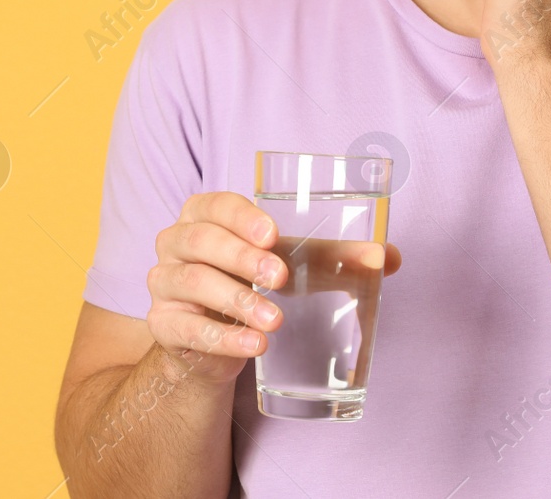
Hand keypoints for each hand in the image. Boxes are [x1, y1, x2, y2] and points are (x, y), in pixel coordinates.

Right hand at [146, 192, 401, 386]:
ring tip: (274, 321)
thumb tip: (388, 258)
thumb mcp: (289, 265)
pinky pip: (186, 328)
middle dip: (242, 258)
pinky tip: (254, 346)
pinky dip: (222, 338)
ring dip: (236, 301)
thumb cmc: (252, 284)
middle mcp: (175, 242)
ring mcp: (163, 283)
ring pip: (191, 283)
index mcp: (202, 215)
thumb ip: (333, 259)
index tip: (272, 235)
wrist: (214, 340)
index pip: (214, 204)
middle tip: (280, 278)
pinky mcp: (162, 324)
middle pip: (200, 241)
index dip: (240, 217)